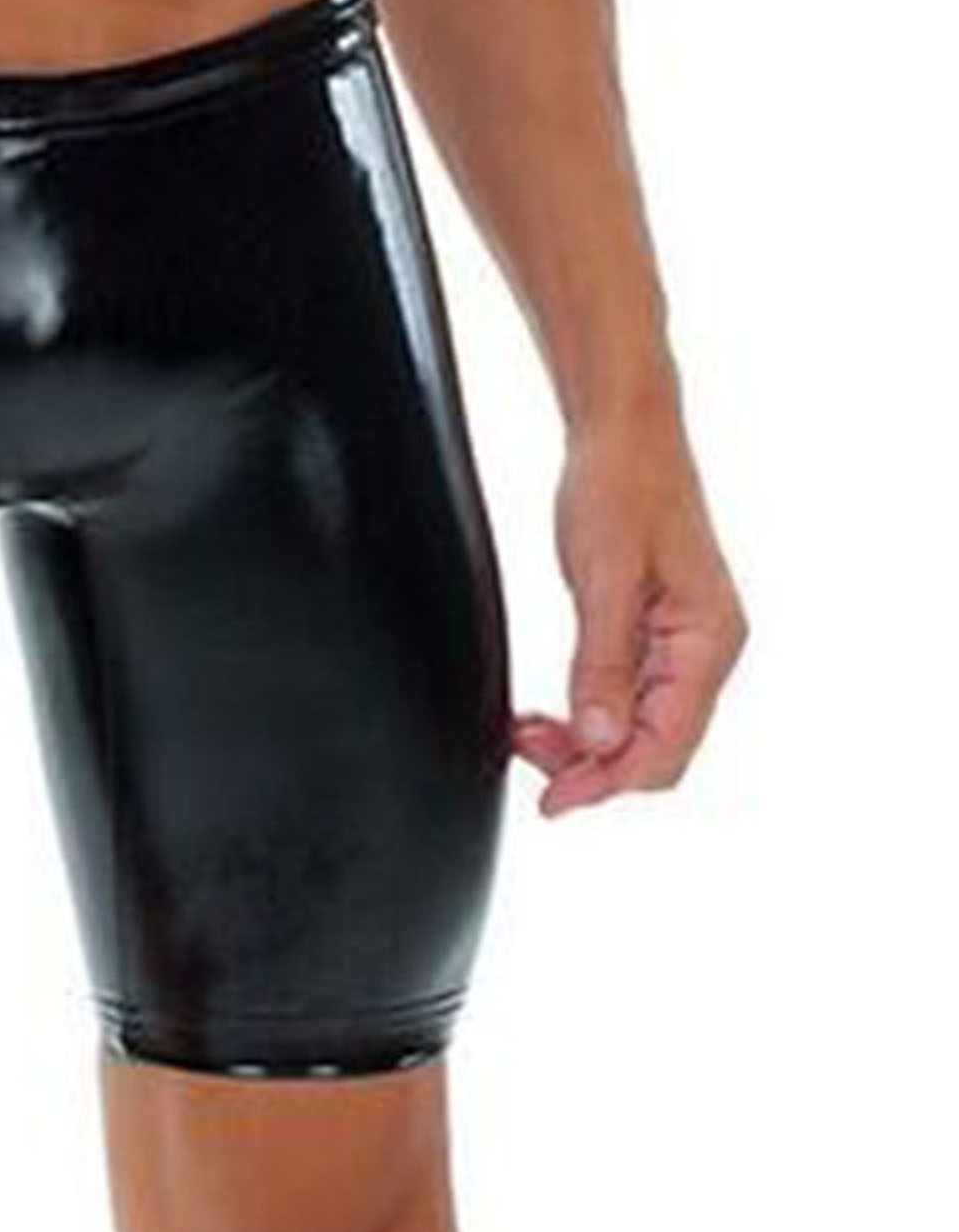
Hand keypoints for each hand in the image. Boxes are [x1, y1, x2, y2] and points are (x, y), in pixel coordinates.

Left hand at [512, 397, 745, 815]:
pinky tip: (549, 715)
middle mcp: (707, 651)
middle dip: (593, 767)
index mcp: (708, 642)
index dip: (607, 782)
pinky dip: (591, 714)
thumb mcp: (602, 575)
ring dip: (587, 744)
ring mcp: (685, 643)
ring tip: (525, 733)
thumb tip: (599, 741)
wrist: (623, 431)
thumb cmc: (617, 487)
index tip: (550, 800)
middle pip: (657, 747)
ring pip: (641, 727)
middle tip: (523, 757)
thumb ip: (601, 660)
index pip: (666, 746)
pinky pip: (630, 696)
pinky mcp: (658, 630)